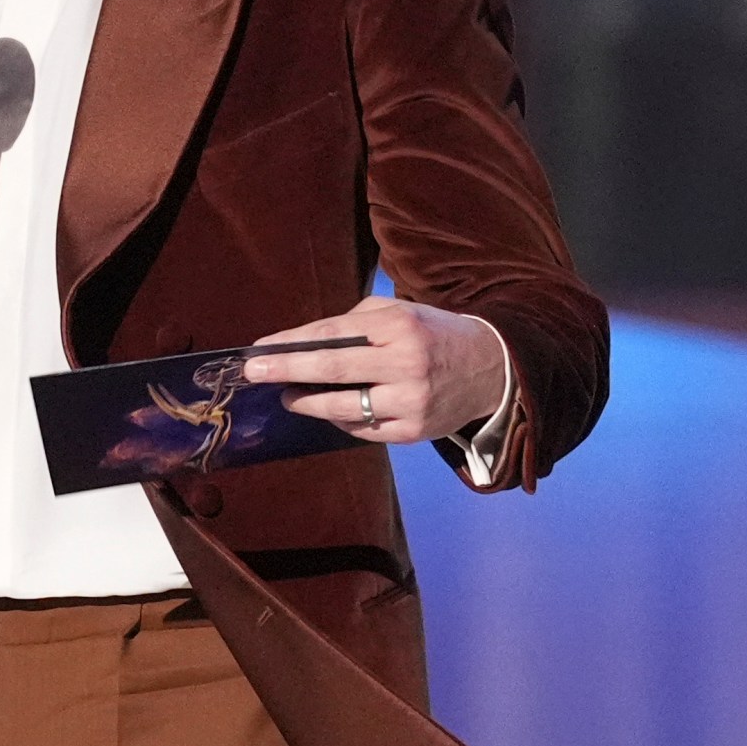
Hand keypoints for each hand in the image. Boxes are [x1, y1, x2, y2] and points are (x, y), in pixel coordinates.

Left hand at [243, 296, 503, 444]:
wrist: (493, 368)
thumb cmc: (433, 334)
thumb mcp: (401, 312)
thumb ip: (356, 323)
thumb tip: (304, 343)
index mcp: (399, 327)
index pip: (332, 335)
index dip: (292, 343)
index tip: (259, 348)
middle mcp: (406, 364)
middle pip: (331, 370)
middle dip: (286, 371)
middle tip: (253, 373)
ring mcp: (410, 402)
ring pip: (342, 408)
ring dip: (307, 402)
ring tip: (288, 395)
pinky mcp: (413, 432)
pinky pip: (362, 429)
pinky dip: (340, 419)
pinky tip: (329, 409)